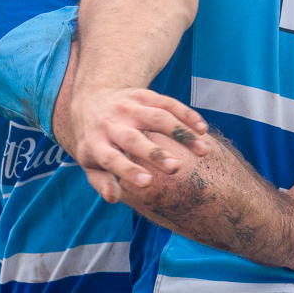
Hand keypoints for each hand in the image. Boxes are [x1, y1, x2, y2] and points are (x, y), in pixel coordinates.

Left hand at [59, 87, 210, 202]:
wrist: (91, 101)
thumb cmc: (95, 142)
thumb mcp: (89, 163)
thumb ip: (101, 182)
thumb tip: (114, 197)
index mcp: (96, 143)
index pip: (111, 159)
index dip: (129, 171)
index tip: (148, 182)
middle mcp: (111, 123)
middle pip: (134, 139)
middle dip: (156, 153)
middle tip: (176, 169)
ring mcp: (128, 107)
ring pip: (158, 118)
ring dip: (181, 134)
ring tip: (203, 151)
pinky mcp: (143, 95)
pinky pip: (168, 103)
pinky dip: (187, 115)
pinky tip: (202, 130)